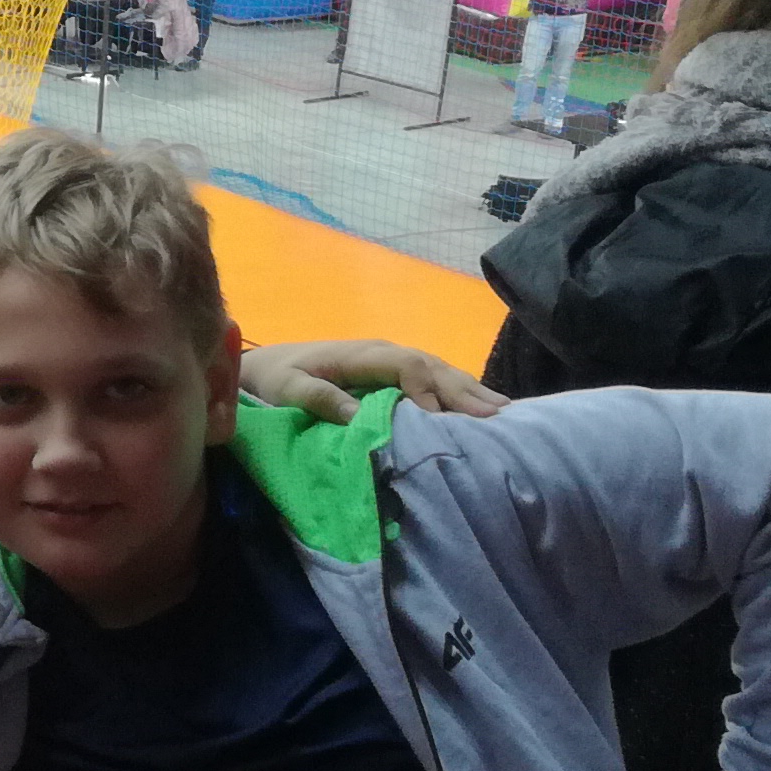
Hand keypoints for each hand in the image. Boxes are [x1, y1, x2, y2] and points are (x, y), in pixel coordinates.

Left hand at [242, 336, 501, 423]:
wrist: (266, 364)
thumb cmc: (276, 378)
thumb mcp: (287, 388)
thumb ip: (319, 399)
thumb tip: (361, 416)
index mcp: (362, 354)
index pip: (407, 366)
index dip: (428, 389)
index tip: (445, 418)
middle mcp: (384, 352)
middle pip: (433, 367)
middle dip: (465, 390)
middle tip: (499, 414)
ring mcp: (391, 360)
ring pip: (440, 370)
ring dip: (470, 390)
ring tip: (504, 411)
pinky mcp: (393, 373)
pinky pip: (433, 378)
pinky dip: (458, 391)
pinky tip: (480, 407)